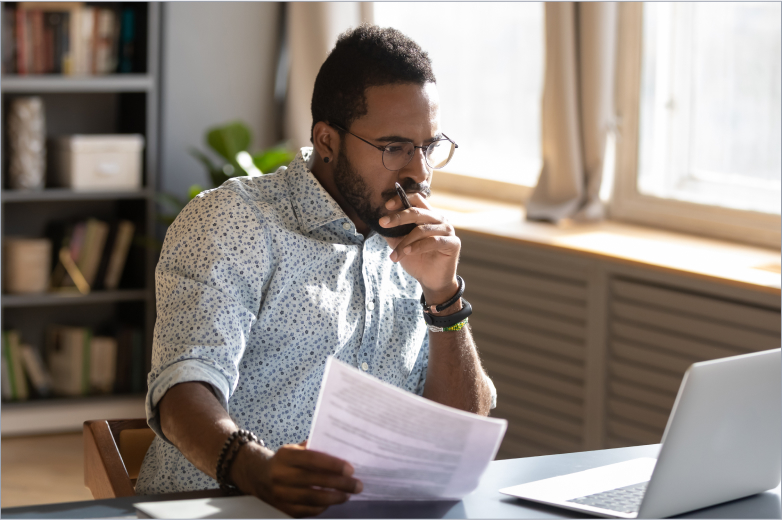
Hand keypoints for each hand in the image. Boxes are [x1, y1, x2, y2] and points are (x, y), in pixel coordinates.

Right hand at [231, 440, 362, 517]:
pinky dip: (322, 507)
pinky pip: (306, 511)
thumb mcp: (295, 449)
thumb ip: (314, 449)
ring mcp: (280, 494)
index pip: (312, 459)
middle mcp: (281, 475)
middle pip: (314, 481)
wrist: (258, 475)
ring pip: (311, 499)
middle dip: (339, 484)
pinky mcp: (283, 508)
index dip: (332, 464)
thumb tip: (342, 451)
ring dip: (334, 498)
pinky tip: (333, 502)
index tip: (350, 469)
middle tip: (357, 485)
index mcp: (286, 456)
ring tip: (348, 495)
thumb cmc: (285, 460)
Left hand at [379, 192, 460, 303]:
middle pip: (417, 212)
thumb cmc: (417, 259)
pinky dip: (417, 247)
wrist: (431, 280)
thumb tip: (379, 222)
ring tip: (394, 254)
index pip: (416, 199)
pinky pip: (433, 241)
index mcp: (428, 215)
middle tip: (382, 223)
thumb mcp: (400, 244)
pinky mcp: (453, 243)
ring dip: (405, 241)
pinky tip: (407, 252)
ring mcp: (447, 230)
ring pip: (422, 229)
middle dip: (398, 217)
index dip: (402, 199)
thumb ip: (393, 233)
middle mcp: (439, 219)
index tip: (387, 206)